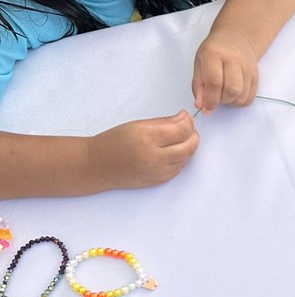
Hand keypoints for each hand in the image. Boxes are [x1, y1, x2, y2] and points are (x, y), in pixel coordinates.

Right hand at [85, 111, 199, 190]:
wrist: (99, 165)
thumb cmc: (114, 142)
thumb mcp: (137, 125)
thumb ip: (164, 122)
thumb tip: (184, 118)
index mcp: (148, 138)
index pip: (181, 130)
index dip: (188, 122)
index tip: (186, 116)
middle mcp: (156, 157)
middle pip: (189, 146)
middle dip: (193, 135)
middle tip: (188, 127)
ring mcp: (160, 171)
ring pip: (187, 157)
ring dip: (188, 146)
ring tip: (179, 137)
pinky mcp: (161, 180)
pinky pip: (180, 167)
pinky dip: (180, 157)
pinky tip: (172, 150)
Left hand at [192, 27, 258, 114]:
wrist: (236, 38)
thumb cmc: (213, 51)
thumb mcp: (199, 63)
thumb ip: (198, 85)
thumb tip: (201, 106)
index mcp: (214, 54)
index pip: (214, 82)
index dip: (210, 99)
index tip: (206, 108)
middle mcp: (234, 60)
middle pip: (232, 90)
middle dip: (221, 100)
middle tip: (215, 96)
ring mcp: (248, 68)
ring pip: (242, 96)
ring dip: (231, 102)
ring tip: (223, 94)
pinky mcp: (256, 76)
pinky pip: (249, 98)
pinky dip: (239, 101)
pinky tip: (233, 94)